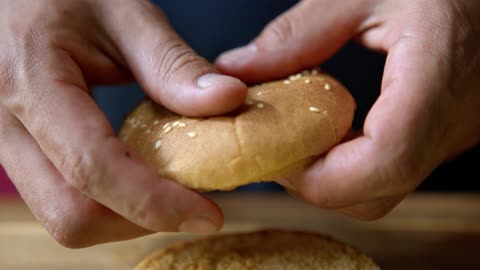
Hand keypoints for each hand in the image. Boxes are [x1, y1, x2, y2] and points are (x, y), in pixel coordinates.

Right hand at [0, 0, 246, 246]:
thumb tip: (230, 100)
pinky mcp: (21, 152)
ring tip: (170, 189)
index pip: (93, 168)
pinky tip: (140, 176)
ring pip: (64, 216)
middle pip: (71, 214)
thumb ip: (172, 63)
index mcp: (31, 82)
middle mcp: (7, 127)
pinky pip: (62, 198)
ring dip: (125, 216)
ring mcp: (8, 144)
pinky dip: (109, 203)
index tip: (208, 215)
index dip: (155, 203)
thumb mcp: (124, 15)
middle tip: (193, 204)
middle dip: (140, 220)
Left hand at [216, 0, 479, 219]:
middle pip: (376, 194)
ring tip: (301, 134)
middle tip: (279, 147)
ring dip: (333, 175)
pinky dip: (355, 162)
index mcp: (435, 81)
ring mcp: (453, 134)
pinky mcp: (447, 133)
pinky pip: (395, 170)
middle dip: (316, 182)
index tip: (277, 155)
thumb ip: (300, 32)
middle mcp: (452, 122)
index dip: (320, 175)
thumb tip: (238, 66)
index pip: (383, 163)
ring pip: (385, 189)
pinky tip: (335, 126)